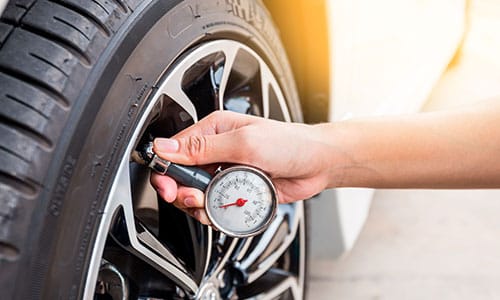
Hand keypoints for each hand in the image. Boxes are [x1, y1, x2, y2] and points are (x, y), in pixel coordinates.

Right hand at [150, 111, 331, 223]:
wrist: (316, 164)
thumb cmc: (288, 143)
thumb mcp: (244, 142)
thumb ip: (203, 147)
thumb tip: (166, 147)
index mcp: (214, 130)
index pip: (175, 150)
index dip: (166, 170)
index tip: (169, 186)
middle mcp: (216, 151)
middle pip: (182, 176)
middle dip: (183, 191)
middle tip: (194, 198)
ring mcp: (225, 172)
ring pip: (197, 195)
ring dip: (200, 205)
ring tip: (212, 204)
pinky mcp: (236, 191)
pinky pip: (215, 206)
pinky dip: (215, 213)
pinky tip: (225, 210)